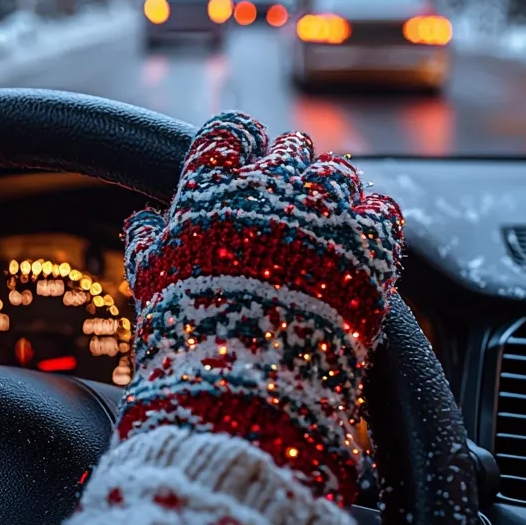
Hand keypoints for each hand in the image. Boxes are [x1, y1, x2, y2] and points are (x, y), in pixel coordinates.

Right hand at [120, 111, 402, 502]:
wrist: (247, 394)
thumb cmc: (188, 338)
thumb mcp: (152, 283)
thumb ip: (150, 241)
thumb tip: (144, 223)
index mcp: (212, 187)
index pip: (230, 130)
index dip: (238, 143)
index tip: (244, 159)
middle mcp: (270, 185)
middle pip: (289, 147)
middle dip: (285, 173)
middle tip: (283, 210)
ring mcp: (324, 211)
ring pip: (336, 172)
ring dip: (328, 194)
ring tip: (322, 232)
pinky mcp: (370, 245)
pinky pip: (381, 210)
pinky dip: (370, 223)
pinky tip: (358, 247)